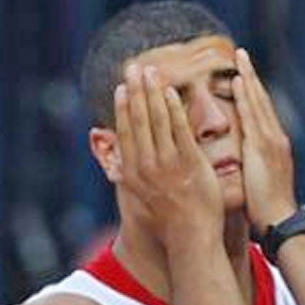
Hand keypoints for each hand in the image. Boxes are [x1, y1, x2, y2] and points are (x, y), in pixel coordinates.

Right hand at [112, 62, 223, 247]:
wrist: (191, 236)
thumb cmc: (168, 219)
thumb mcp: (140, 198)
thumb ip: (128, 178)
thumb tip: (113, 166)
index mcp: (133, 173)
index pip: (126, 132)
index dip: (123, 107)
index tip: (121, 87)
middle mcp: (146, 166)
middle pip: (139, 121)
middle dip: (135, 91)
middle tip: (133, 67)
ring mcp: (168, 164)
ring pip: (157, 121)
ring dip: (153, 93)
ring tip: (151, 71)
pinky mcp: (189, 163)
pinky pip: (180, 130)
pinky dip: (174, 109)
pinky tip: (171, 91)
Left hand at [232, 48, 297, 234]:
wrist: (279, 221)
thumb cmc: (266, 209)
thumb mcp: (259, 182)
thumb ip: (252, 166)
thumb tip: (243, 163)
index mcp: (273, 147)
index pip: (261, 113)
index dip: (252, 93)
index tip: (243, 75)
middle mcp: (275, 138)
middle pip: (262, 101)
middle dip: (252, 77)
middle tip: (242, 55)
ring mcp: (271, 140)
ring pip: (259, 102)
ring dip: (249, 79)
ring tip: (239, 59)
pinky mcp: (264, 146)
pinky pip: (252, 115)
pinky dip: (246, 97)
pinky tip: (238, 81)